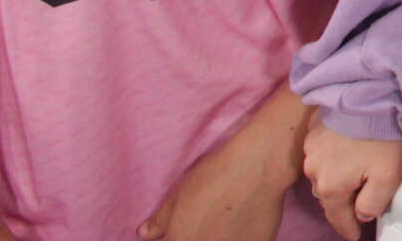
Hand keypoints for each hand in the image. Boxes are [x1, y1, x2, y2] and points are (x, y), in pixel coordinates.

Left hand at [139, 92, 304, 240]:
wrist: (257, 167)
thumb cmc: (214, 177)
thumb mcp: (179, 195)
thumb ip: (161, 220)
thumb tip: (144, 234)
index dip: (176, 235)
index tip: (184, 228)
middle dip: (198, 236)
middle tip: (208, 222)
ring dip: (220, 237)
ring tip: (226, 222)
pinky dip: (240, 238)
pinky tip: (243, 225)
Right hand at [301, 115, 401, 240]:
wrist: (374, 91)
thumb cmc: (384, 135)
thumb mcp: (388, 176)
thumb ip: (373, 203)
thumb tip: (361, 214)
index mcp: (331, 186)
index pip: (338, 217)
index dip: (348, 228)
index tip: (355, 235)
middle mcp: (313, 168)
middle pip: (329, 194)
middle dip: (343, 200)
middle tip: (360, 200)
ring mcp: (311, 146)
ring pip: (322, 171)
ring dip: (335, 175)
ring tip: (354, 172)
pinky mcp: (314, 127)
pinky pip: (320, 150)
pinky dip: (331, 154)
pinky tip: (346, 147)